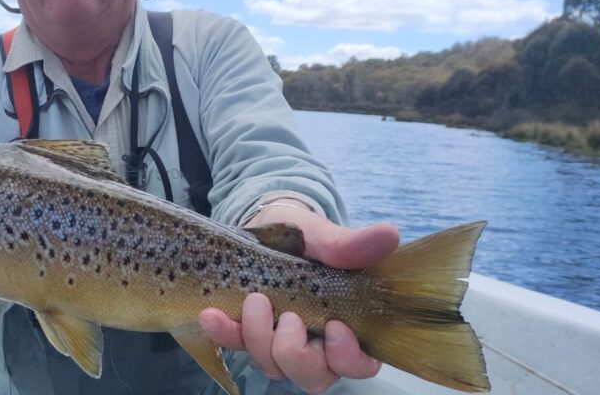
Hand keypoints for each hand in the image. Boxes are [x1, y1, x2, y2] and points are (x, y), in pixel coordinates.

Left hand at [199, 206, 399, 393]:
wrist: (268, 223)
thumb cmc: (307, 237)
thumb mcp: (325, 236)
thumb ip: (350, 245)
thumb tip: (388, 235)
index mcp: (347, 326)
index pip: (358, 364)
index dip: (348, 357)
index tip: (335, 327)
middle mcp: (315, 343)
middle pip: (313, 377)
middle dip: (297, 354)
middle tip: (289, 318)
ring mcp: (279, 341)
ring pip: (273, 367)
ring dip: (260, 340)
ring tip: (255, 301)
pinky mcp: (246, 332)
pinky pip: (234, 345)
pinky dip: (223, 333)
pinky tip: (211, 314)